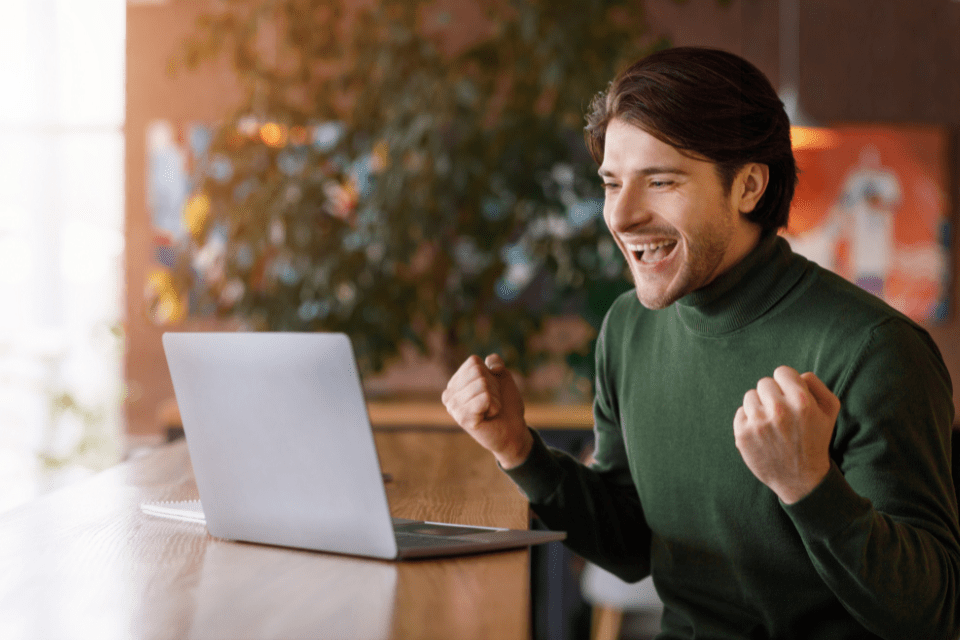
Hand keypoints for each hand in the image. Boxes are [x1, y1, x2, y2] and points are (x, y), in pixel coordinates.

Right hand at [441, 354, 532, 468]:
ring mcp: (454, 407)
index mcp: (454, 382)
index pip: (473, 362)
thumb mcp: (501, 377)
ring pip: (482, 384)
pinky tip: (489, 416)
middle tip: (492, 402)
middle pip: (478, 372)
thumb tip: (491, 365)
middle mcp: (449, 394)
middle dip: (493, 386)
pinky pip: (485, 398)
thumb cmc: (505, 404)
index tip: (491, 390)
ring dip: (495, 397)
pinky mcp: (463, 418)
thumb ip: (494, 362)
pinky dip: (494, 405)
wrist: (513, 432)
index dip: (490, 374)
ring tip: (490, 410)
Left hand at [733, 366, 840, 503]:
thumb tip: (795, 374)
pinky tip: (762, 433)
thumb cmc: (816, 440)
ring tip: (773, 424)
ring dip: (760, 407)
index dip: (787, 383)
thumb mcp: (829, 410)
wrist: (801, 479)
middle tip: (782, 414)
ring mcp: (758, 423)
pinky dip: (749, 420)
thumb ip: (815, 384)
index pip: (782, 371)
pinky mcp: (743, 434)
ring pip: (750, 396)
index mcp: (801, 401)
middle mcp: (779, 410)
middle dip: (773, 395)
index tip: (790, 396)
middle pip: (764, 383)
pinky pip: (740, 412)